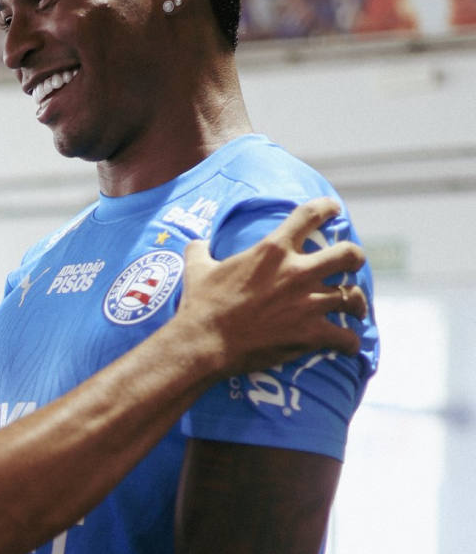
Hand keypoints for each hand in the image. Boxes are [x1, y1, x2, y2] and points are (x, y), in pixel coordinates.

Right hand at [178, 197, 366, 376]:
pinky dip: (349, 343)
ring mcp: (308, 304)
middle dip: (355, 257)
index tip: (335, 209)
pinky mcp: (310, 334)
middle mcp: (297, 272)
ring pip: (353, 297)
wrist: (205, 342)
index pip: (310, 216)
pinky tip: (347, 345)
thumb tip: (198, 244)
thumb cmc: (201, 304)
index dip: (327, 208)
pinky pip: (346, 338)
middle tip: (351, 264)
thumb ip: (200, 250)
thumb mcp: (196, 268)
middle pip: (349, 254)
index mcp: (272, 250)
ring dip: (356, 303)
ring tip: (355, 309)